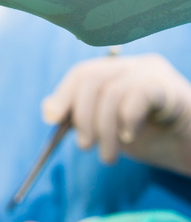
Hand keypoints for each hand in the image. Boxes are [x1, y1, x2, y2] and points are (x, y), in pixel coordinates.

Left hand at [42, 54, 190, 175]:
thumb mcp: (112, 128)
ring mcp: (153, 74)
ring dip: (104, 129)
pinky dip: (128, 119)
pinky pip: (139, 95)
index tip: (52, 120)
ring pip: (112, 91)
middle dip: (82, 115)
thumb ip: (83, 117)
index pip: (82, 73)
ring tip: (108, 156)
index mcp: (117, 70)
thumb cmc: (154, 138)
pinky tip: (130, 138)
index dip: (63, 95)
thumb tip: (50, 112)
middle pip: (92, 78)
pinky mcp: (171, 89)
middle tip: (85, 146)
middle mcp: (133, 65)